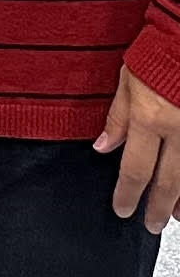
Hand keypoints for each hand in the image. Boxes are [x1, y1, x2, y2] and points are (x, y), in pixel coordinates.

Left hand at [95, 66, 179, 232]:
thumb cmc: (159, 52)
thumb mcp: (128, 80)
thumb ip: (118, 117)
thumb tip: (104, 147)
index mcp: (150, 119)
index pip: (135, 169)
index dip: (128, 193)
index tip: (122, 209)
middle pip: (169, 181)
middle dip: (158, 207)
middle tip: (151, 225)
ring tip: (177, 217)